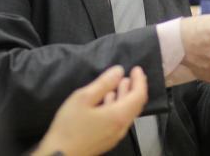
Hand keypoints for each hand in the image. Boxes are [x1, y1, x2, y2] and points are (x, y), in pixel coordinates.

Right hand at [32, 65, 147, 155]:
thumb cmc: (69, 126)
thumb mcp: (83, 98)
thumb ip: (103, 83)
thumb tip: (119, 71)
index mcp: (119, 115)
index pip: (139, 95)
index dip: (140, 80)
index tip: (136, 68)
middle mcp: (122, 126)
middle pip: (136, 105)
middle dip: (135, 87)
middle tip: (131, 74)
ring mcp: (115, 135)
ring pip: (127, 112)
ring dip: (126, 96)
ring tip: (121, 83)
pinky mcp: (107, 140)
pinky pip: (120, 119)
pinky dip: (119, 106)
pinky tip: (108, 100)